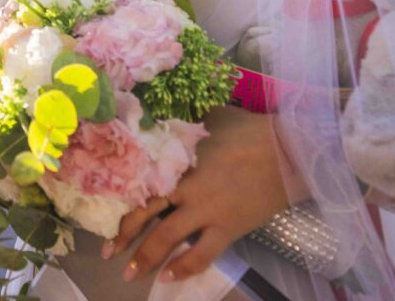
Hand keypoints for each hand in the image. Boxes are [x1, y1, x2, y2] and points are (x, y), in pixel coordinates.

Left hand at [104, 106, 291, 282]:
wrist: (288, 150)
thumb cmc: (248, 129)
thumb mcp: (209, 118)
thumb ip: (185, 125)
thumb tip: (168, 117)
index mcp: (177, 160)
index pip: (140, 183)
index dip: (121, 201)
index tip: (106, 214)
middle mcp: (185, 187)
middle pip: (145, 214)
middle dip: (124, 235)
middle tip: (108, 252)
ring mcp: (206, 210)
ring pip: (166, 238)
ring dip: (146, 257)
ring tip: (130, 273)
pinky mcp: (228, 228)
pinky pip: (202, 254)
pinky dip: (184, 267)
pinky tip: (170, 276)